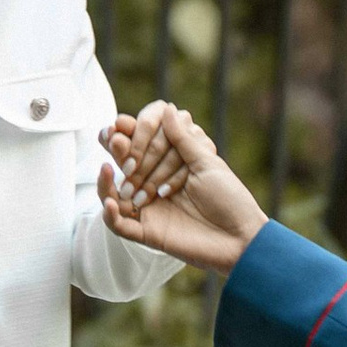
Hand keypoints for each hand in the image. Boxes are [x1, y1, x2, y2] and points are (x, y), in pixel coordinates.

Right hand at [99, 101, 267, 274]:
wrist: (240, 238)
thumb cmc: (229, 198)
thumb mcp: (207, 163)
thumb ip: (183, 138)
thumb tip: (168, 108)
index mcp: (169, 164)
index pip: (141, 145)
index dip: (128, 135)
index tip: (120, 125)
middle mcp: (154, 184)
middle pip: (124, 167)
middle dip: (117, 153)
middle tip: (115, 142)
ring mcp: (148, 209)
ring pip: (114, 195)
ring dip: (106, 183)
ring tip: (105, 169)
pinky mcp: (147, 232)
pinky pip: (119, 225)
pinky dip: (110, 215)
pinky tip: (110, 204)